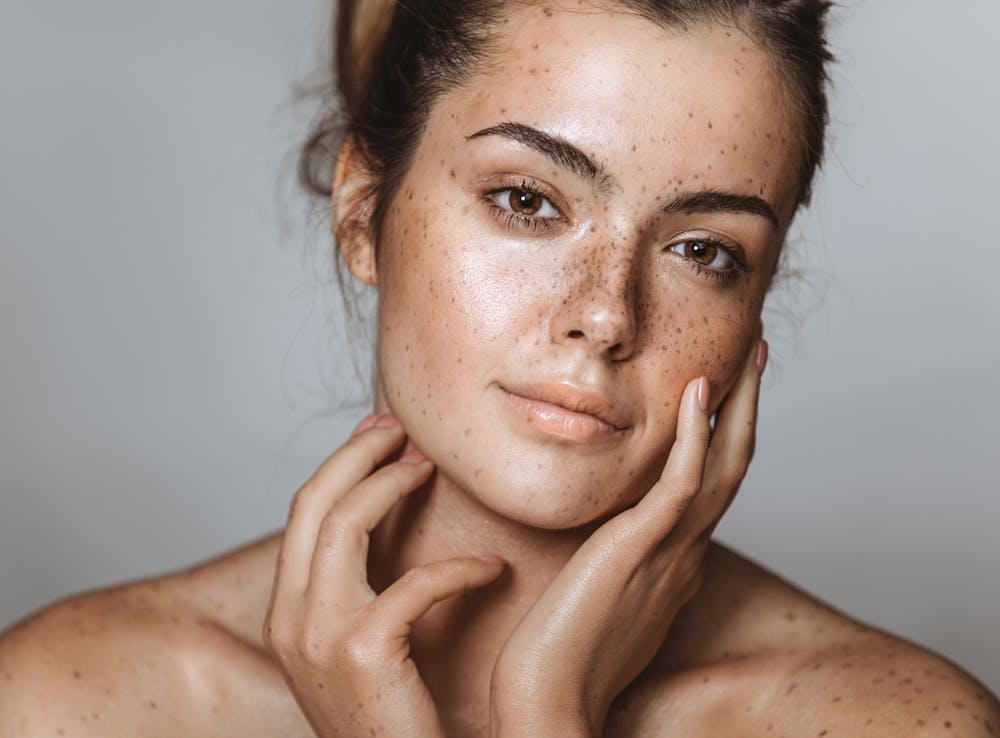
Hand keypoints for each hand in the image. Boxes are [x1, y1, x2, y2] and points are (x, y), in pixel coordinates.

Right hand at [264, 415, 505, 737]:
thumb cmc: (391, 719)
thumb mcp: (359, 647)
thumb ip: (361, 591)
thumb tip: (388, 527)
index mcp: (287, 612)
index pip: (303, 512)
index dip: (341, 463)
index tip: (381, 436)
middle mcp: (289, 617)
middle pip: (313, 500)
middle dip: (358, 454)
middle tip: (403, 432)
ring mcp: (317, 634)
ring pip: (346, 521)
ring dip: (394, 483)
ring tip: (433, 469)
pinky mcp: (361, 651)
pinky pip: (413, 581)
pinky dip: (459, 568)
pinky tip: (491, 568)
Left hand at [489, 340, 766, 737]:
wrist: (549, 697)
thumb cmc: (564, 653)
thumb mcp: (604, 595)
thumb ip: (620, 563)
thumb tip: (615, 541)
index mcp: (676, 561)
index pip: (711, 486)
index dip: (725, 436)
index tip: (724, 392)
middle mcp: (686, 553)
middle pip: (732, 467)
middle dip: (748, 409)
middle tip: (757, 358)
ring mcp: (670, 550)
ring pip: (722, 466)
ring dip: (738, 407)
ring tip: (749, 357)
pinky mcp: (640, 548)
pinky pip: (680, 484)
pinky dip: (694, 437)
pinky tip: (699, 393)